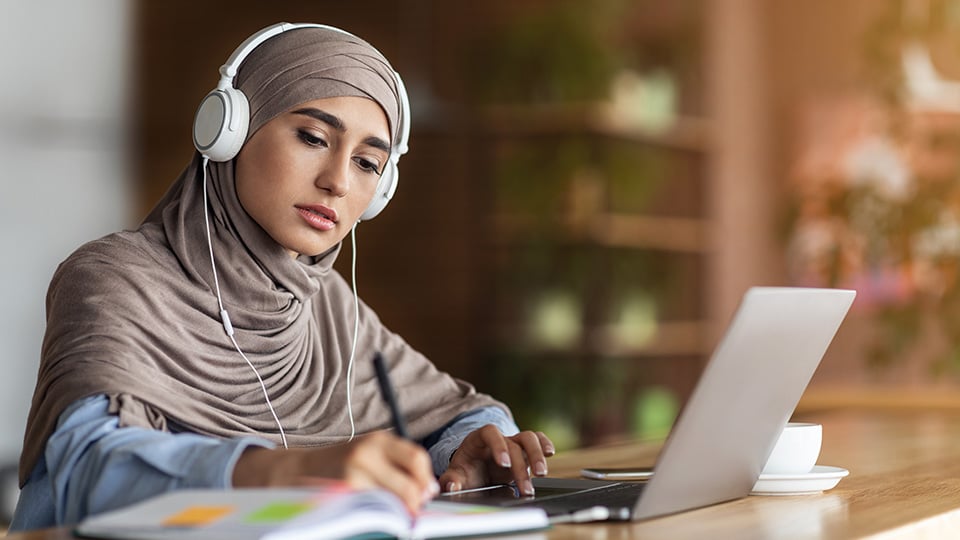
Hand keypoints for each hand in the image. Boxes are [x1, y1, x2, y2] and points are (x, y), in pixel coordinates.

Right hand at [232, 431, 438, 514]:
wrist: (295, 471)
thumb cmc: (338, 465)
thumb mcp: (368, 454)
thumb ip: (396, 465)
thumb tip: (426, 489)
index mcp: (378, 440)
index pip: (417, 458)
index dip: (425, 480)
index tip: (426, 493)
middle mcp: (366, 453)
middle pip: (409, 484)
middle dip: (415, 502)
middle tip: (413, 511)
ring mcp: (353, 474)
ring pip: (392, 501)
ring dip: (397, 511)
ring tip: (392, 514)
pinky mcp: (343, 494)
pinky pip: (372, 510)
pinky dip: (378, 516)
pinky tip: (374, 515)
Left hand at [439, 424, 554, 495]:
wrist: (474, 469)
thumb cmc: (466, 470)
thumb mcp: (456, 474)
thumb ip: (451, 479)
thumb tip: (451, 485)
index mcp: (478, 439)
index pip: (490, 432)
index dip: (498, 445)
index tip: (503, 463)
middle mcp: (499, 439)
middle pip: (514, 442)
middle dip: (521, 464)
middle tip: (525, 486)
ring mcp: (513, 443)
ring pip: (529, 438)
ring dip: (537, 455)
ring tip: (541, 474)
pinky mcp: (524, 451)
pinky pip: (538, 440)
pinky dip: (545, 444)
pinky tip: (550, 454)